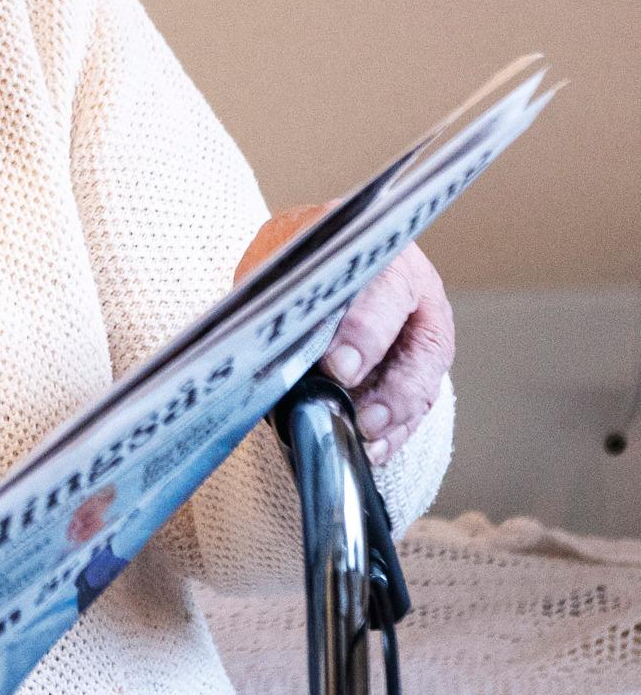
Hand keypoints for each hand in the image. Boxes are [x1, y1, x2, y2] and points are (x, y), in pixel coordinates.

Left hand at [232, 207, 454, 466]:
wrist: (317, 247)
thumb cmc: (297, 254)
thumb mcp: (282, 261)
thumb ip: (284, 298)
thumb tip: (268, 347)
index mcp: (376, 248)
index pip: (381, 289)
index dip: (364, 332)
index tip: (339, 367)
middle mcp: (412, 284)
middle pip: (418, 342)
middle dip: (390, 387)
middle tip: (358, 415)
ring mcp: (424, 323)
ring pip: (425, 376)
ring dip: (396, 415)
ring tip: (365, 435)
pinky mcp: (422, 359)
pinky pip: (419, 400)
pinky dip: (397, 429)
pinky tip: (375, 447)